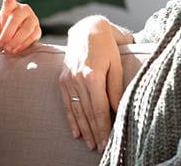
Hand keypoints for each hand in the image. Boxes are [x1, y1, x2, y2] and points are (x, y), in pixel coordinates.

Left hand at [0, 0, 40, 53]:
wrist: (10, 34)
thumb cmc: (0, 29)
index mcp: (10, 5)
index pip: (9, 1)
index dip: (9, 1)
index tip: (8, 0)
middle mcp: (23, 9)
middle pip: (16, 19)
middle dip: (7, 34)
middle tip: (1, 44)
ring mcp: (32, 19)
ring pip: (26, 29)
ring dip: (16, 41)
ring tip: (7, 49)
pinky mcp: (38, 30)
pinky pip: (33, 37)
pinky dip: (23, 45)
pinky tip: (15, 50)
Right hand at [58, 15, 122, 152]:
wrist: (86, 30)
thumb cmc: (106, 47)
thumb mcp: (115, 66)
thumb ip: (116, 89)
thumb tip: (118, 111)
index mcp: (92, 76)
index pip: (99, 109)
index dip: (103, 127)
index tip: (108, 141)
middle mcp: (77, 79)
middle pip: (87, 113)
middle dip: (95, 133)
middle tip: (101, 149)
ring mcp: (68, 80)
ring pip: (76, 111)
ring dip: (84, 130)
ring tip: (91, 144)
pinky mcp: (62, 79)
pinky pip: (66, 103)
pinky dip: (71, 119)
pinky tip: (76, 132)